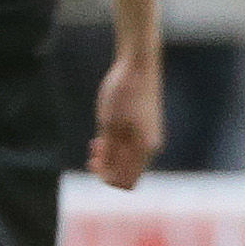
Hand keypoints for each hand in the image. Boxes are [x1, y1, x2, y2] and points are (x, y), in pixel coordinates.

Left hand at [89, 54, 160, 188]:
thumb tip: (106, 175)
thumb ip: (108, 151)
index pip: (126, 182)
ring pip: (128, 160)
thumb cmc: (123, 91)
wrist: (138, 63)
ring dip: (110, 157)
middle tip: (93, 148)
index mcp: (145, 148)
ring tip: (96, 142)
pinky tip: (104, 135)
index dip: (107, 178)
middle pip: (127, 173)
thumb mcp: (108, 123)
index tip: (93, 161)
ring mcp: (149, 136)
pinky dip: (116, 147)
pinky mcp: (145, 127)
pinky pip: (131, 147)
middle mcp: (151, 146)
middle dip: (107, 167)